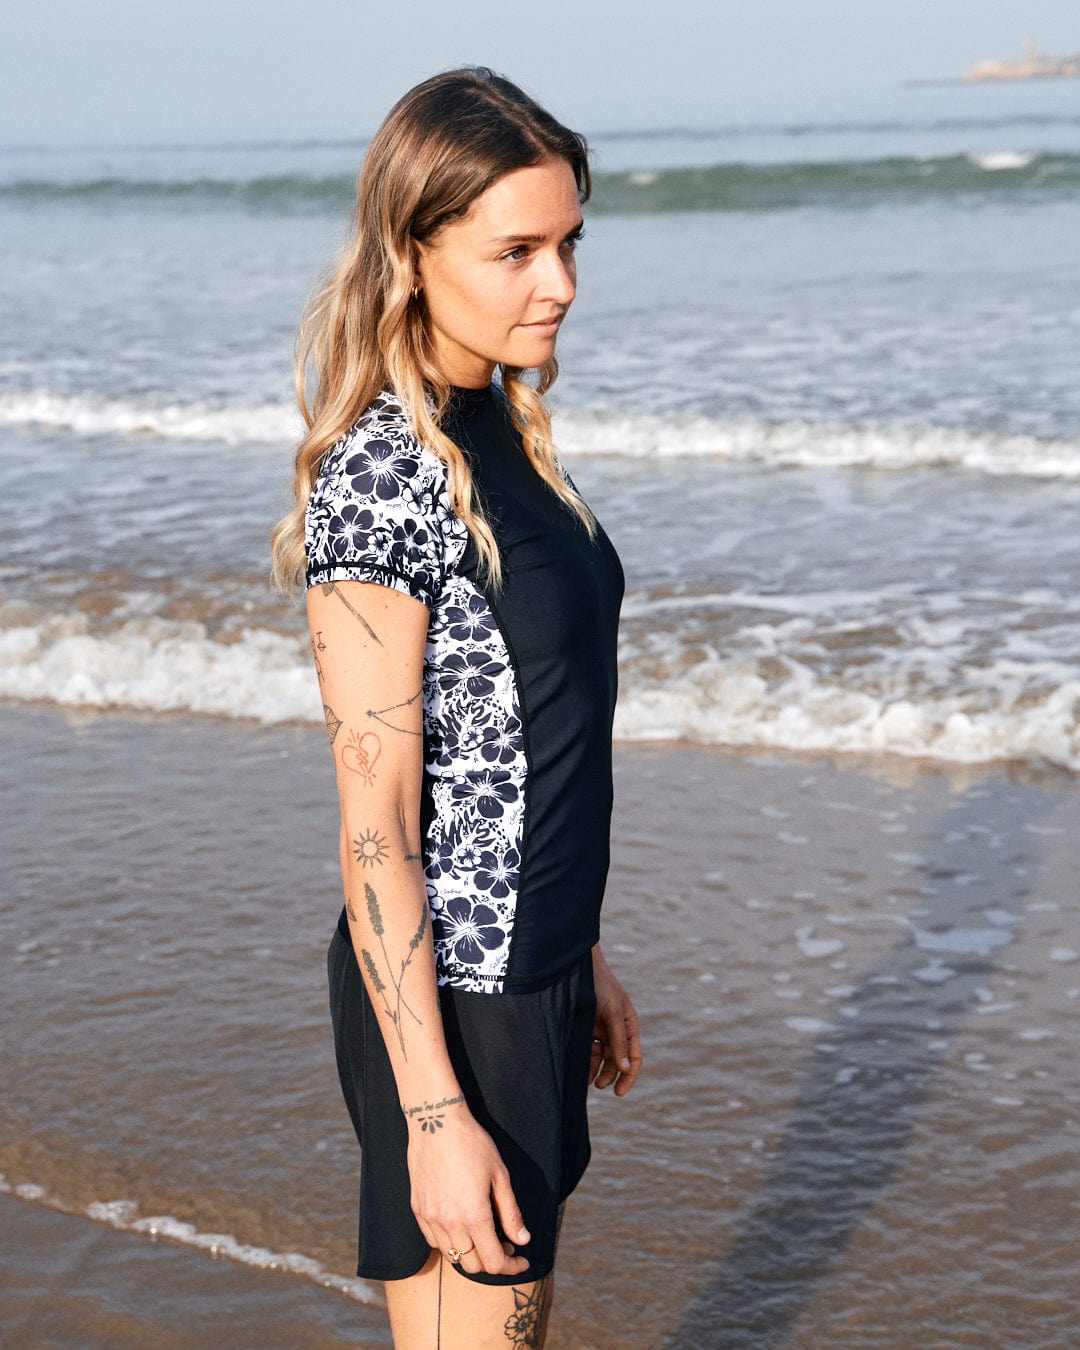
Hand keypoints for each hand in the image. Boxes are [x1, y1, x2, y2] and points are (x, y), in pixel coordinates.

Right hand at [407, 1104, 530, 1276]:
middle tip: (506, 1244)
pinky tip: (461, 1226)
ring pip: (452, 1256)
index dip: (511, 1267)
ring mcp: (430, 1218)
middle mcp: (449, 1223)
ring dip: (471, 1254)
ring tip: (484, 1234)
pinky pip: (434, 1241)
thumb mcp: (500, 1175)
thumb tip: (522, 1240)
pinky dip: (450, 1243)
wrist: (436, 1122)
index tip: (521, 1261)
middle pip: (472, 1265)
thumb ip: (511, 1212)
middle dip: (493, 1261)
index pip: (493, 1262)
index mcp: (474, 1215)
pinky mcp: (418, 1210)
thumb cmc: (472, 1144)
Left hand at [589, 944, 642, 1095]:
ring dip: (596, 1070)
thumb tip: (626, 1068)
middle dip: (610, 1075)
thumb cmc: (599, 986)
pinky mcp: (584, 1028)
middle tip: (599, 1086)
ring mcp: (599, 1028)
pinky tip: (579, 1071)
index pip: (633, 1056)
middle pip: (617, 1060)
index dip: (628, 1076)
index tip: (619, 1092)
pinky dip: (585, 1061)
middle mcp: (615, 1028)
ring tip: (587, 1081)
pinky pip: (587, 1049)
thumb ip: (618, 1040)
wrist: (577, 967)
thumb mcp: (612, 1013)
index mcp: (628, 1024)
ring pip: (601, 1057)